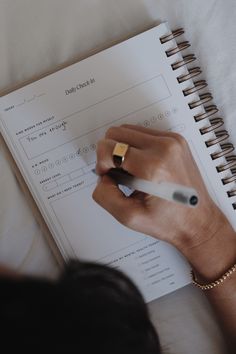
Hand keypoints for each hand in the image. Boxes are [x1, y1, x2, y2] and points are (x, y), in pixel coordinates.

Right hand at [93, 125, 224, 248]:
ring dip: (123, 149)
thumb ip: (104, 195)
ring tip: (131, 171)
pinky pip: (144, 133)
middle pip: (116, 132)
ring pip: (129, 130)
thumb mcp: (129, 217)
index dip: (102, 163)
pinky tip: (142, 166)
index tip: (109, 176)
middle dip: (110, 153)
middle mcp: (164, 147)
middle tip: (118, 174)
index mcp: (153, 166)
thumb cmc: (169, 221)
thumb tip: (102, 176)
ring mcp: (173, 141)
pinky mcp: (176, 140)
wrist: (198, 221)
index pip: (109, 147)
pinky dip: (136, 146)